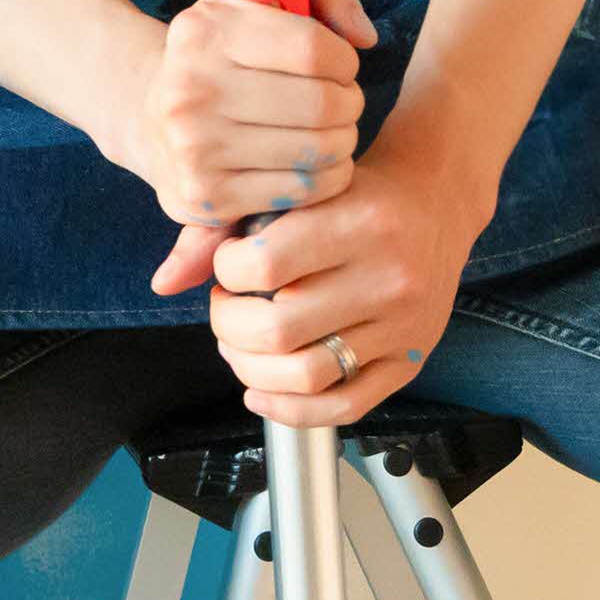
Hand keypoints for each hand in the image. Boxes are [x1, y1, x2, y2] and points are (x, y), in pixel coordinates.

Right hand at [116, 0, 373, 264]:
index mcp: (204, 30)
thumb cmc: (229, 55)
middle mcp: (189, 88)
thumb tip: (363, 36)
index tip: (340, 65)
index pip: (312, 49)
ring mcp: (192, 147)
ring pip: (318, 151)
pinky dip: (326, 178)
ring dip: (342, 142)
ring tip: (329, 132)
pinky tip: (314, 163)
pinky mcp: (204, 195)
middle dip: (349, 104)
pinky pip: (302, 190)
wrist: (154, 120)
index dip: (344, 60)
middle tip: (341, 104)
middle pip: (321, 104)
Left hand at [193, 104, 497, 424]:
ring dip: (251, 370)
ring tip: (241, 345)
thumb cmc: (355, 191)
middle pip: (279, 330)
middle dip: (228, 325)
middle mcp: (388, 276)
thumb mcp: (294, 189)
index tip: (228, 263)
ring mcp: (403, 325)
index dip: (225, 270)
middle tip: (227, 307)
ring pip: (307, 376)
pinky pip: (345, 407)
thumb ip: (221, 228)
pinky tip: (261, 392)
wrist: (435, 200)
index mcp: (359, 221)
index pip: (264, 265)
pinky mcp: (410, 360)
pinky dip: (292, 411)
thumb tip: (164, 282)